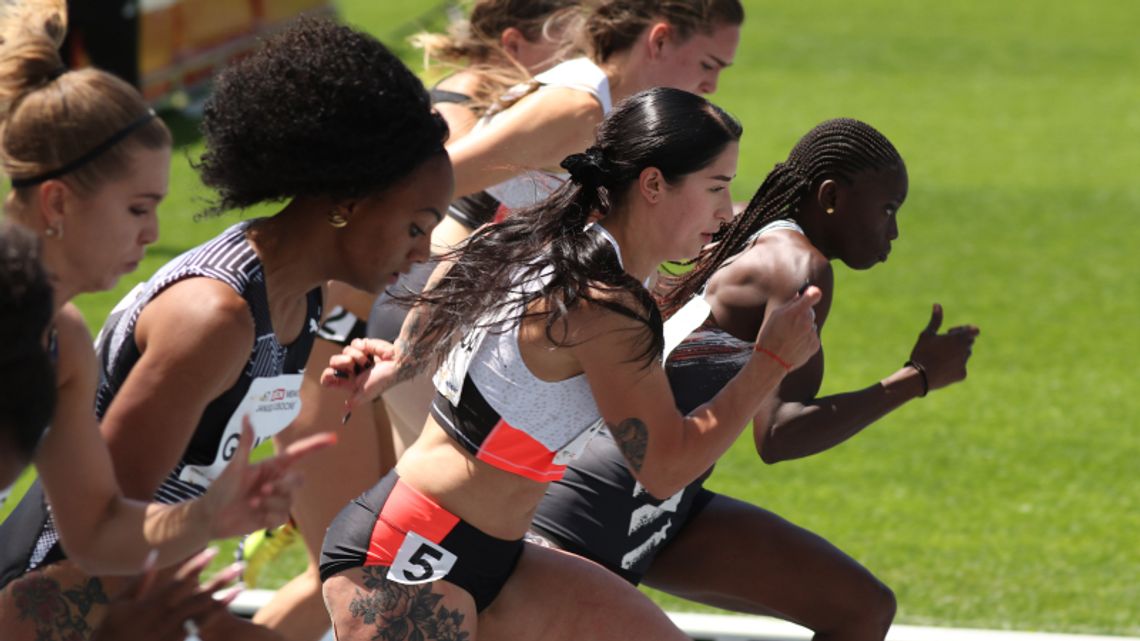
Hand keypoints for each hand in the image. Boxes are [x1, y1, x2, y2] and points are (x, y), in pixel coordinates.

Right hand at [90, 548, 242, 640]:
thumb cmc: (110, 630)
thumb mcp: (118, 604)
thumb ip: (139, 580)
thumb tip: (154, 554)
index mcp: (150, 604)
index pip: (179, 582)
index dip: (197, 565)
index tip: (214, 551)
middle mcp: (164, 617)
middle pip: (197, 596)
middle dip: (219, 580)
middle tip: (241, 565)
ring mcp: (171, 632)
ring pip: (202, 614)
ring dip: (223, 599)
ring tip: (243, 585)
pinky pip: (198, 629)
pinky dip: (214, 616)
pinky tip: (227, 606)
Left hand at [204, 415, 335, 538]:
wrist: (210, 518)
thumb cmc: (220, 489)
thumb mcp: (234, 466)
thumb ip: (245, 442)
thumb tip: (247, 414)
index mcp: (271, 466)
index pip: (298, 454)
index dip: (315, 445)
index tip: (333, 438)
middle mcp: (277, 482)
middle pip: (298, 479)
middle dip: (283, 486)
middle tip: (263, 491)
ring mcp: (276, 500)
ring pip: (290, 500)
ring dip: (270, 502)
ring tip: (252, 503)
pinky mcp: (272, 518)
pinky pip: (282, 517)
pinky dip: (268, 516)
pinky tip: (255, 515)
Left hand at [320, 338, 400, 409]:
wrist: (396, 363)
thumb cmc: (383, 380)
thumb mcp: (365, 393)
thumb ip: (354, 401)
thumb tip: (344, 411)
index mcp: (349, 382)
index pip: (329, 379)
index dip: (327, 375)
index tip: (332, 373)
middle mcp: (351, 370)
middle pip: (333, 362)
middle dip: (340, 362)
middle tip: (351, 365)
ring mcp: (357, 357)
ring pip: (344, 351)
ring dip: (357, 356)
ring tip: (368, 362)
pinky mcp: (363, 346)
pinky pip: (354, 343)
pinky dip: (362, 347)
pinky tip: (370, 353)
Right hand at [754, 286, 822, 371]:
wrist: (771, 361)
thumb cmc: (769, 336)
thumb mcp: (775, 315)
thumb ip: (790, 304)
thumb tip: (800, 296)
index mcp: (797, 312)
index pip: (814, 295)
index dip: (812, 293)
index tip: (810, 295)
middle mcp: (807, 322)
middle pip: (810, 312)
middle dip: (803, 314)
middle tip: (789, 323)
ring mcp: (812, 334)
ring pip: (811, 325)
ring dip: (804, 328)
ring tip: (789, 337)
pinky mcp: (815, 345)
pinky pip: (813, 337)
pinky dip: (806, 339)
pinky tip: (794, 344)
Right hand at [908, 303, 979, 391]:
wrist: (919, 377)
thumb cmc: (922, 352)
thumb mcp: (927, 334)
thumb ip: (936, 320)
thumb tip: (937, 305)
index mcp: (959, 338)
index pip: (974, 330)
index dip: (964, 330)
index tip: (950, 333)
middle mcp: (966, 350)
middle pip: (969, 342)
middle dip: (959, 341)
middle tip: (942, 345)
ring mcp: (965, 363)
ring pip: (965, 355)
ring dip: (956, 354)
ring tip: (939, 357)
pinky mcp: (962, 374)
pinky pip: (961, 367)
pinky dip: (953, 366)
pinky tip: (940, 368)